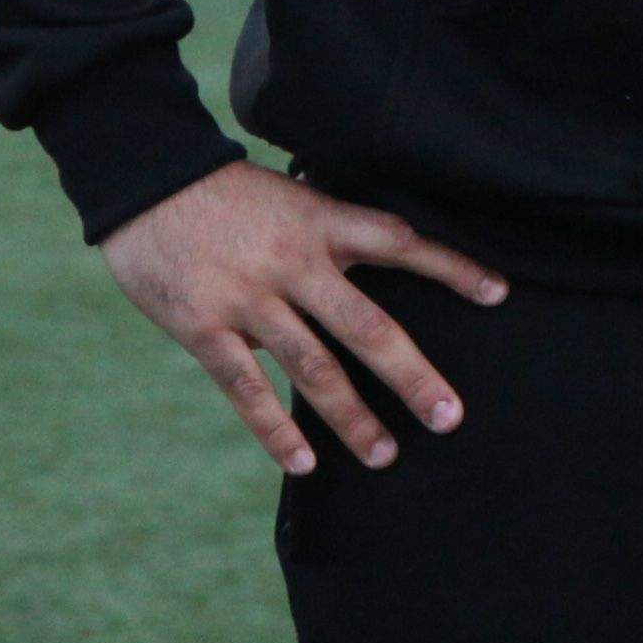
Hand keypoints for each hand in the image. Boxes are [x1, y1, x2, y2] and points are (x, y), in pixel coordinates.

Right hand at [97, 161, 507, 476]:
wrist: (145, 179)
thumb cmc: (225, 192)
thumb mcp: (292, 197)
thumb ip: (332, 230)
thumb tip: (386, 254)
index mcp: (322, 223)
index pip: (401, 244)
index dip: (452, 268)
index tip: (498, 294)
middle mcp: (295, 263)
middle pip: (366, 327)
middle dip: (411, 376)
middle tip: (450, 416)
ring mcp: (249, 298)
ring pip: (313, 368)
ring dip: (351, 417)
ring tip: (384, 456)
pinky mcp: (204, 327)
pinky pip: (246, 388)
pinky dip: (275, 429)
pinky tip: (303, 463)